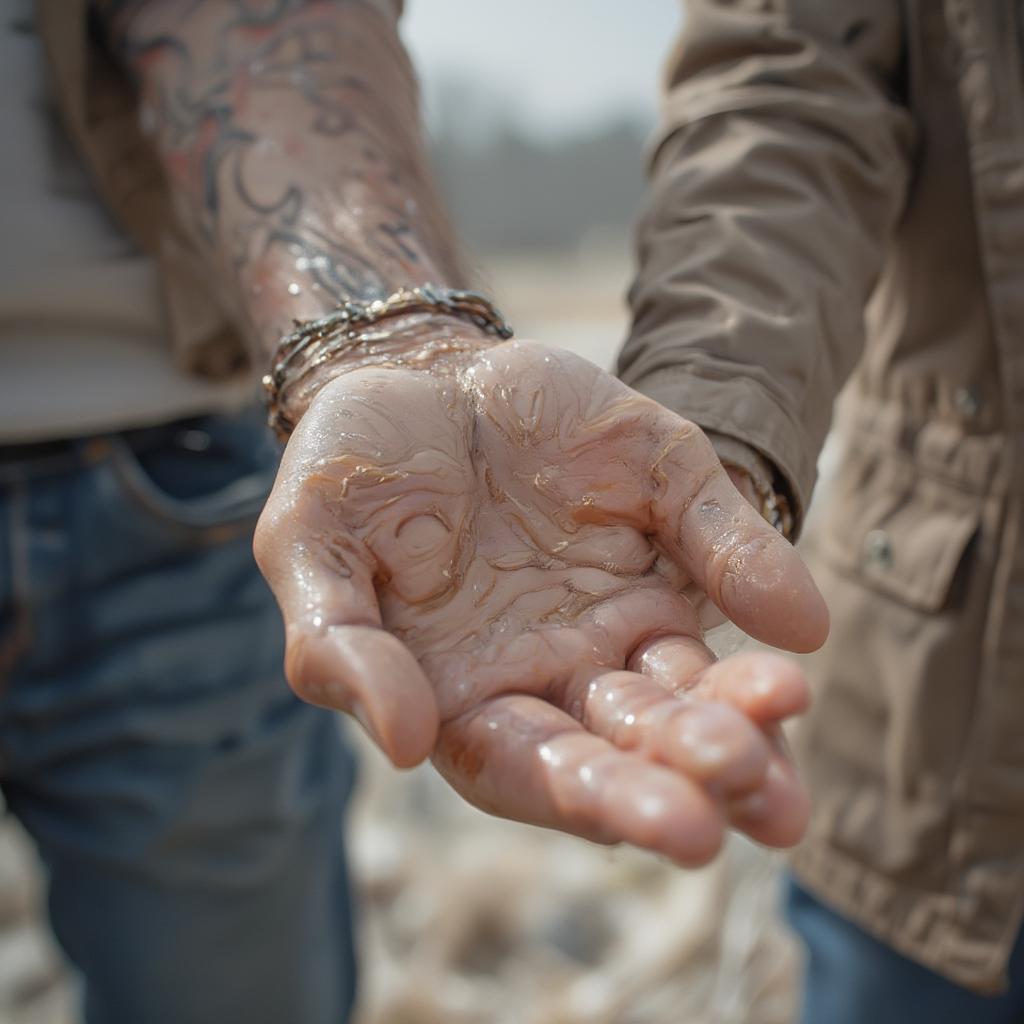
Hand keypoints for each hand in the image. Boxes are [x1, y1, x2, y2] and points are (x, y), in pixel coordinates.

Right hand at [255, 340, 828, 863]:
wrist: (408, 375)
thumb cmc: (346, 471)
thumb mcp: (310, 547)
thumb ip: (342, 647)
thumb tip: (409, 745)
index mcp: (464, 693)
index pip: (538, 768)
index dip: (602, 798)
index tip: (683, 827)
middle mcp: (551, 666)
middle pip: (630, 739)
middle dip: (694, 768)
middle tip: (767, 795)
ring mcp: (613, 605)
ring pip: (686, 676)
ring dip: (744, 707)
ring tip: (789, 707)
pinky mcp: (659, 534)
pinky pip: (712, 564)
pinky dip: (756, 587)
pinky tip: (796, 622)